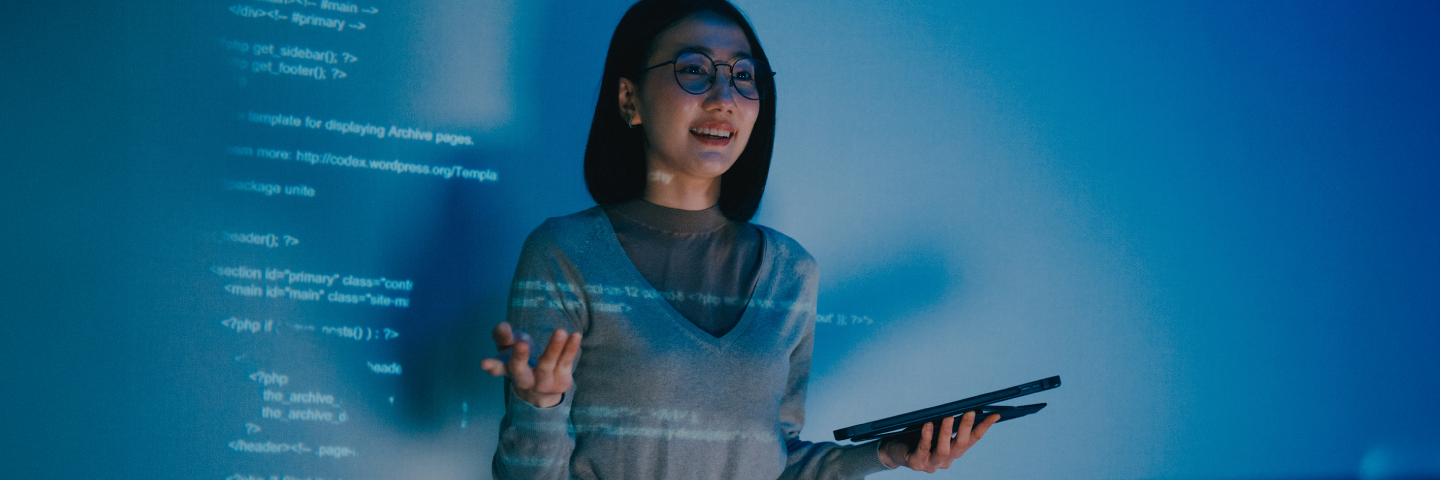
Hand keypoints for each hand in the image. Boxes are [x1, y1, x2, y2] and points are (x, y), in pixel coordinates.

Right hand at [480, 322, 580, 407]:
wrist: (543, 390)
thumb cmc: (522, 361)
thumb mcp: (509, 348)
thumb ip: (504, 336)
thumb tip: (503, 326)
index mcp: (509, 370)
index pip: (498, 369)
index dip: (492, 366)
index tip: (484, 363)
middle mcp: (525, 379)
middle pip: (520, 370)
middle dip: (519, 357)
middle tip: (521, 343)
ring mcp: (543, 382)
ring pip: (547, 364)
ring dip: (553, 348)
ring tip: (560, 331)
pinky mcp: (562, 380)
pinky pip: (566, 362)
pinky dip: (570, 349)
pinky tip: (575, 335)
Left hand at [877, 411, 999, 472]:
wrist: (892, 449)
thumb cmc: (915, 435)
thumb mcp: (935, 427)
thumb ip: (948, 421)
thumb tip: (964, 406)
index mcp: (954, 452)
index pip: (973, 440)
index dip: (984, 427)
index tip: (995, 414)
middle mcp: (946, 460)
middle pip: (960, 446)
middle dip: (966, 429)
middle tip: (970, 412)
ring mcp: (931, 464)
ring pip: (944, 451)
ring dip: (947, 433)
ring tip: (949, 417)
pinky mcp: (916, 463)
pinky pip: (923, 449)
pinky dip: (927, 436)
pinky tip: (928, 424)